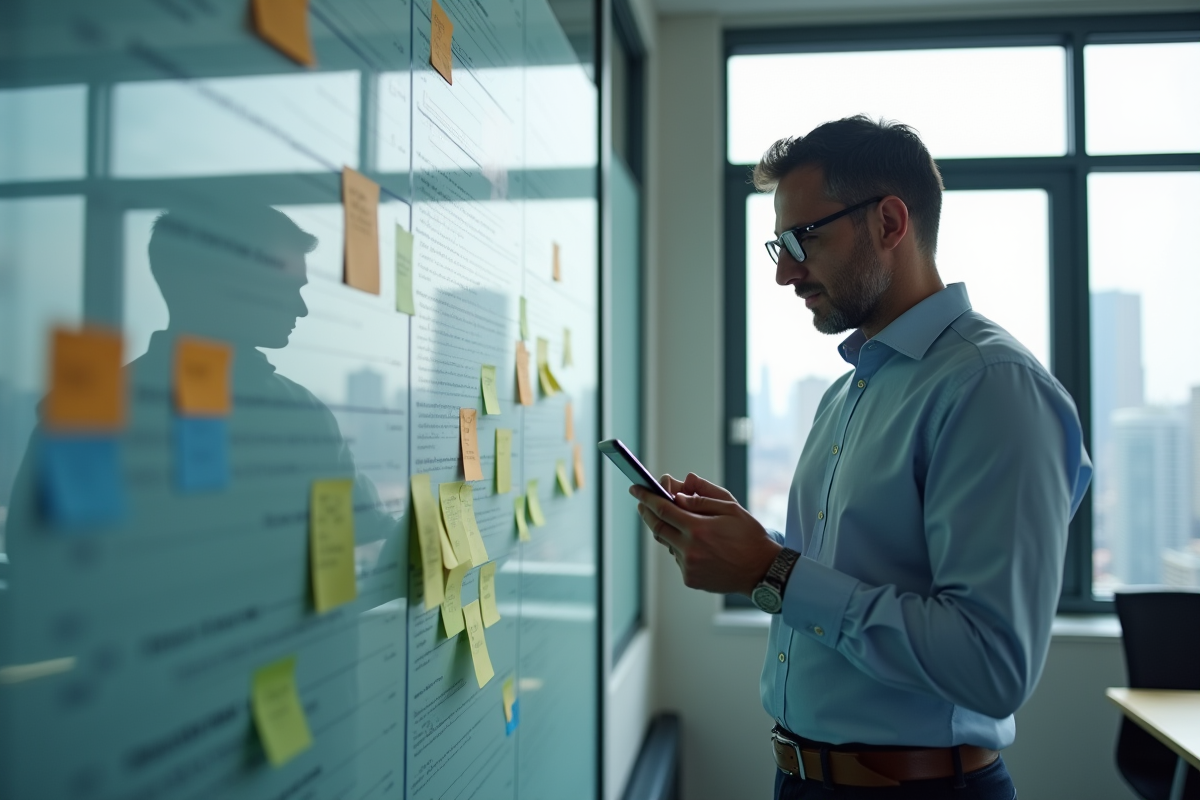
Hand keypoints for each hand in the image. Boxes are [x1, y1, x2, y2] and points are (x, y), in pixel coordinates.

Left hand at [632, 473, 780, 595]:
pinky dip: (681, 547)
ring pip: (668, 543)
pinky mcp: (690, 579)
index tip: (636, 488)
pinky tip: (700, 546)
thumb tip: (680, 487)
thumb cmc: (749, 536)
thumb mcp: (731, 508)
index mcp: (698, 528)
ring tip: (686, 525)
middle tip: (643, 503)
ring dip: (670, 531)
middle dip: (647, 512)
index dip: (646, 497)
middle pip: (657, 527)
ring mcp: (688, 566)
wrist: (762, 571)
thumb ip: (703, 496)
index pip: (662, 509)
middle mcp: (689, 549)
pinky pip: (678, 557)